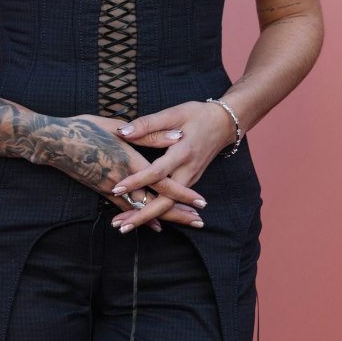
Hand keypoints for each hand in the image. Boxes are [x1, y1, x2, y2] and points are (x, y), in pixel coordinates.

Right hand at [34, 112, 206, 230]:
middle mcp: (122, 180)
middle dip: (179, 212)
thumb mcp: (117, 126)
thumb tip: (176, 136)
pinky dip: (142, 217)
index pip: (162, 182)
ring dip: (164, 217)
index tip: (201, 202)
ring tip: (185, 223)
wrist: (53, 143)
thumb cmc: (84, 128)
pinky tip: (154, 226)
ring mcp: (111, 188)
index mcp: (129, 160)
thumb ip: (149, 133)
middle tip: (200, 222)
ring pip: (143, 208)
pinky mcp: (101, 191)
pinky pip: (126, 209)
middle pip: (156, 201)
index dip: (182, 193)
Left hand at [103, 101, 235, 230]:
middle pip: (165, 201)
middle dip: (142, 216)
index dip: (137, 181)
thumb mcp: (173, 114)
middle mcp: (188, 171)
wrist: (224, 123)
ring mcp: (190, 178)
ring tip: (124, 226)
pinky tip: (141, 216)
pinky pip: (173, 200)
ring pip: (169, 204)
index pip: (157, 172)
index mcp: (183, 153)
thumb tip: (122, 132)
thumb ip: (148, 124)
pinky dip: (157, 211)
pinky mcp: (190, 181)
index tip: (116, 189)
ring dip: (147, 217)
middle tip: (119, 226)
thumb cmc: (197, 115)